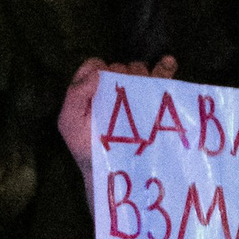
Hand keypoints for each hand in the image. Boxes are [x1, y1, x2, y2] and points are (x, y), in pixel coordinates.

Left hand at [56, 54, 180, 176]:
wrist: (114, 175)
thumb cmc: (89, 149)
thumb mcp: (70, 123)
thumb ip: (75, 94)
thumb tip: (98, 72)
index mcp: (92, 88)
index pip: (96, 65)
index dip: (100, 71)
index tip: (102, 88)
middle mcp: (114, 88)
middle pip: (121, 66)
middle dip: (122, 76)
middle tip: (123, 101)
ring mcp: (135, 94)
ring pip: (141, 71)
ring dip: (142, 76)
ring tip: (140, 95)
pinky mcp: (155, 101)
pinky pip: (163, 77)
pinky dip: (166, 67)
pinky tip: (168, 63)